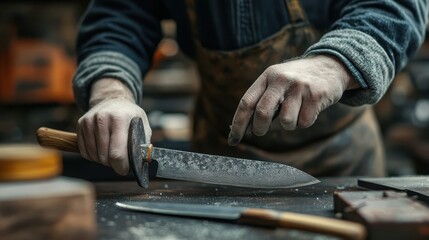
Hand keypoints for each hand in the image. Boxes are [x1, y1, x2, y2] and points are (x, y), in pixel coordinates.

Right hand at [77, 78, 150, 174]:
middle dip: (113, 164)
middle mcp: (103, 118)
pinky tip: (102, 149)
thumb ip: (143, 144)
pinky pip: (84, 151)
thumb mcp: (142, 125)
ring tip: (112, 153)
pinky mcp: (81, 124)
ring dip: (103, 160)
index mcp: (120, 119)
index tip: (124, 169)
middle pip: (104, 157)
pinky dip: (93, 156)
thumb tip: (141, 162)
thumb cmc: (130, 117)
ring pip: (94, 155)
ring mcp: (89, 121)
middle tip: (120, 161)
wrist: (113, 100)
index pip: (117, 153)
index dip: (121, 166)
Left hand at [228, 55, 358, 145]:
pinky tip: (309, 109)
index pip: (246, 102)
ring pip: (286, 122)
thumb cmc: (297, 80)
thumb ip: (262, 100)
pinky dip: (305, 122)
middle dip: (259, 128)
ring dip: (289, 125)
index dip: (238, 124)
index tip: (233, 139)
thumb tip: (243, 129)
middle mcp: (282, 79)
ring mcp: (299, 87)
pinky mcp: (316, 95)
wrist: (331, 65)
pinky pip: (304, 122)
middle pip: (262, 113)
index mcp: (268, 76)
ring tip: (295, 113)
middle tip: (260, 132)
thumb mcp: (277, 81)